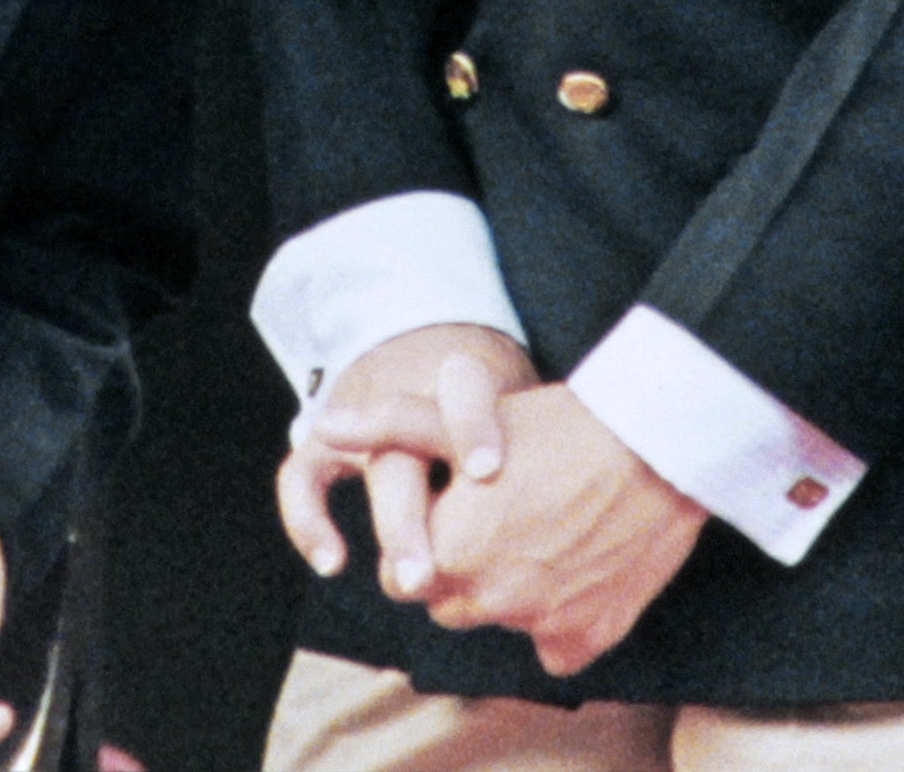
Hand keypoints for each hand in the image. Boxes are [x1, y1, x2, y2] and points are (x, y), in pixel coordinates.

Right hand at [276, 321, 530, 595]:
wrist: (413, 327)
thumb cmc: (485, 385)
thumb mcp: (518, 394)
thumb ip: (544, 445)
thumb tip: (603, 520)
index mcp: (459, 374)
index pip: (461, 390)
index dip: (471, 427)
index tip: (487, 471)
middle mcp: (405, 392)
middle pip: (408, 446)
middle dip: (417, 512)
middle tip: (432, 570)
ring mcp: (362, 413)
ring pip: (366, 468)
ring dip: (390, 524)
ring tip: (410, 577)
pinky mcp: (327, 436)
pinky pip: (301, 477)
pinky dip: (308, 518)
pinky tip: (332, 561)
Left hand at [420, 381, 706, 676]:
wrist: (658, 448)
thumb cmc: (558, 424)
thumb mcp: (465, 417)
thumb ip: (392, 428)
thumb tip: (326, 426)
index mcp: (446, 550)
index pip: (403, 573)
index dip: (426, 539)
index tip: (460, 511)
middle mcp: (484, 598)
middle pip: (447, 601)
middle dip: (461, 569)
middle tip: (501, 520)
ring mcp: (537, 624)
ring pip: (498, 621)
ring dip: (507, 593)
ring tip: (541, 535)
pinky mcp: (584, 640)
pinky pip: (554, 647)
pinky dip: (561, 620)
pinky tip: (578, 569)